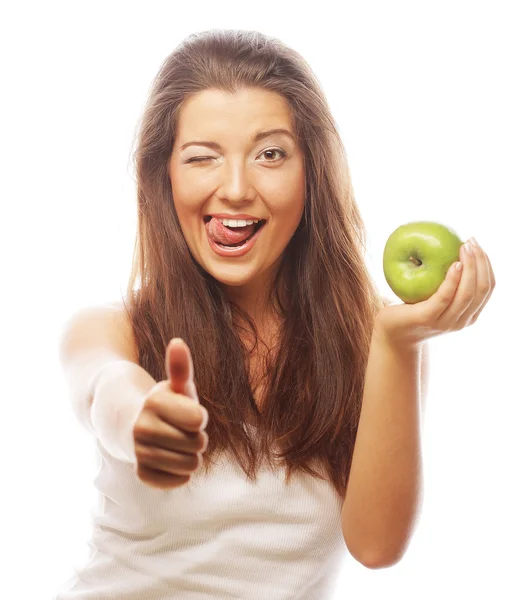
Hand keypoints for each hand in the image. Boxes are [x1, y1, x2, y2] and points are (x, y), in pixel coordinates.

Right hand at [133, 338, 208, 489]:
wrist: (131, 427)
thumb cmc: (164, 405)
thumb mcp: (175, 387)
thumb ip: (180, 367)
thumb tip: (178, 342)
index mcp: (154, 403)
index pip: (199, 420)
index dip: (199, 417)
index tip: (186, 412)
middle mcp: (142, 428)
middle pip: (199, 444)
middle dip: (196, 438)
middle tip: (181, 430)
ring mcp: (139, 453)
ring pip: (191, 465)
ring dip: (190, 456)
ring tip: (176, 445)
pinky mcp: (141, 474)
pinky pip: (177, 481)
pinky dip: (179, 473)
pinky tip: (169, 460)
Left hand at [374, 238, 495, 349]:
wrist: (392, 332)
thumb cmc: (414, 308)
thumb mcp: (437, 296)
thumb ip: (449, 282)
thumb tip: (457, 248)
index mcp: (469, 314)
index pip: (488, 288)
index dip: (487, 265)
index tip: (478, 245)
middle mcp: (461, 321)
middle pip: (482, 289)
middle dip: (481, 262)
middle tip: (471, 241)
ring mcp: (445, 322)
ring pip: (467, 294)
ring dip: (470, 267)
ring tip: (464, 247)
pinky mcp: (426, 318)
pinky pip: (444, 297)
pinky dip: (452, 280)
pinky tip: (455, 264)